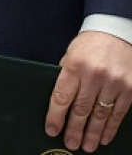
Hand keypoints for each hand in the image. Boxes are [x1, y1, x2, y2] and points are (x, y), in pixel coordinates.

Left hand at [46, 31, 131, 151]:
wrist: (116, 32)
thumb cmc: (89, 44)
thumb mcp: (70, 55)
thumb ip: (66, 76)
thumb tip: (59, 102)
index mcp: (74, 66)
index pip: (62, 97)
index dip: (56, 117)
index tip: (51, 129)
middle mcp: (94, 75)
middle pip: (81, 110)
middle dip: (74, 130)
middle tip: (70, 144)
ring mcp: (114, 83)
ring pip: (100, 115)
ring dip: (93, 134)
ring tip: (87, 147)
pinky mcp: (129, 89)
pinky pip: (118, 113)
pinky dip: (110, 127)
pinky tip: (104, 137)